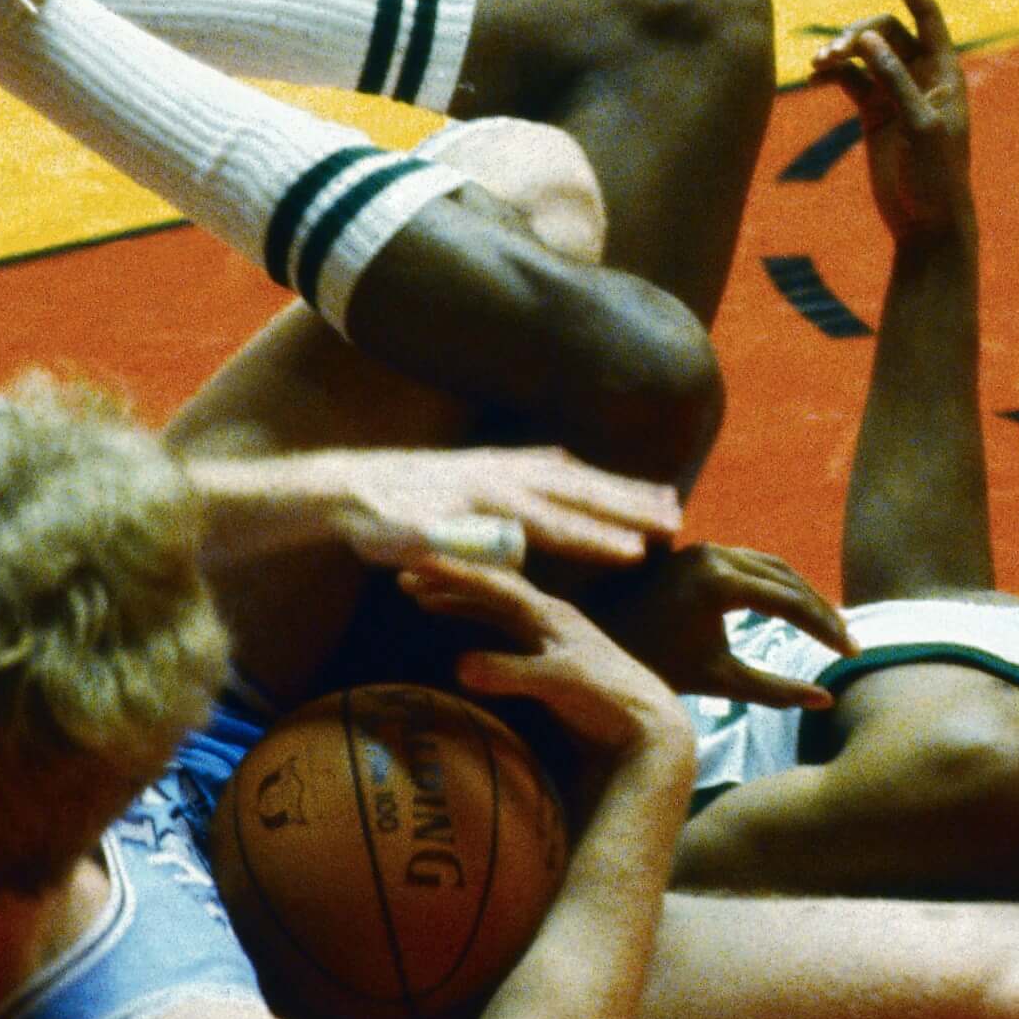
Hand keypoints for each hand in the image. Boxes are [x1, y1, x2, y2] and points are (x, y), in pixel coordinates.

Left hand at [333, 448, 680, 573]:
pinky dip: (581, 473)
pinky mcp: (488, 465)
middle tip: (677, 520)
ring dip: (618, 488)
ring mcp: (497, 466)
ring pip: (573, 475)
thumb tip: (511, 546)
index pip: (556, 522)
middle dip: (630, 505)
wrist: (341, 485)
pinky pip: (549, 465)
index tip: (640, 552)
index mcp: (488, 500)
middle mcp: (502, 476)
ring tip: (664, 500)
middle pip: (579, 490)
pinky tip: (589, 478)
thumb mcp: (410, 542)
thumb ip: (463, 545)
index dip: (598, 538)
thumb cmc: (375, 525)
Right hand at [397, 559, 691, 758]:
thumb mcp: (560, 684)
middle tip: (407, 575)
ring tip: (422, 594)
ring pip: (496, 606)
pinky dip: (477, 619)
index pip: (495, 584)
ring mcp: (550, 635)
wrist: (648, 725)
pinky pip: (503, 626)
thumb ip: (512, 673)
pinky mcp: (549, 656)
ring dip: (461, 598)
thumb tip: (458, 665)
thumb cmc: (609, 700)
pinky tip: (462, 622)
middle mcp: (549, 616)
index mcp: (551, 614)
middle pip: (492, 588)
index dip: (456, 573)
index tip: (418, 561)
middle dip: (450, 580)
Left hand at [593, 545, 855, 709]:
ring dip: (804, 596)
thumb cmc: (654, 667)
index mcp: (719, 583)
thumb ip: (774, 691)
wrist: (600, 640)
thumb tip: (826, 702)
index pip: (790, 602)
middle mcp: (714, 555)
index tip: (853, 654)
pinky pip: (753, 564)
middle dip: (821, 612)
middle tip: (849, 643)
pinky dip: (779, 586)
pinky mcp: (700, 552)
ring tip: (830, 628)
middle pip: (788, 578)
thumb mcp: (719, 682)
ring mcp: (705, 549)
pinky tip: (796, 612)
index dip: (826, 629)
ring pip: (773, 567)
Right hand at [808, 0, 972, 244]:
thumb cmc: (937, 177)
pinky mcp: (875, 114)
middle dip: (855, 35)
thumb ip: (895, 80)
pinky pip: (851, 80)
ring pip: (864, 55)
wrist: (928, 223)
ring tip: (817, 66)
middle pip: (884, 31)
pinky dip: (833, 74)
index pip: (924, 12)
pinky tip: (815, 77)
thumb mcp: (919, 126)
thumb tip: (868, 39)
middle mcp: (922, 76)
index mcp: (945, 71)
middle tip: (832, 56)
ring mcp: (896, 93)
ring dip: (840, 53)